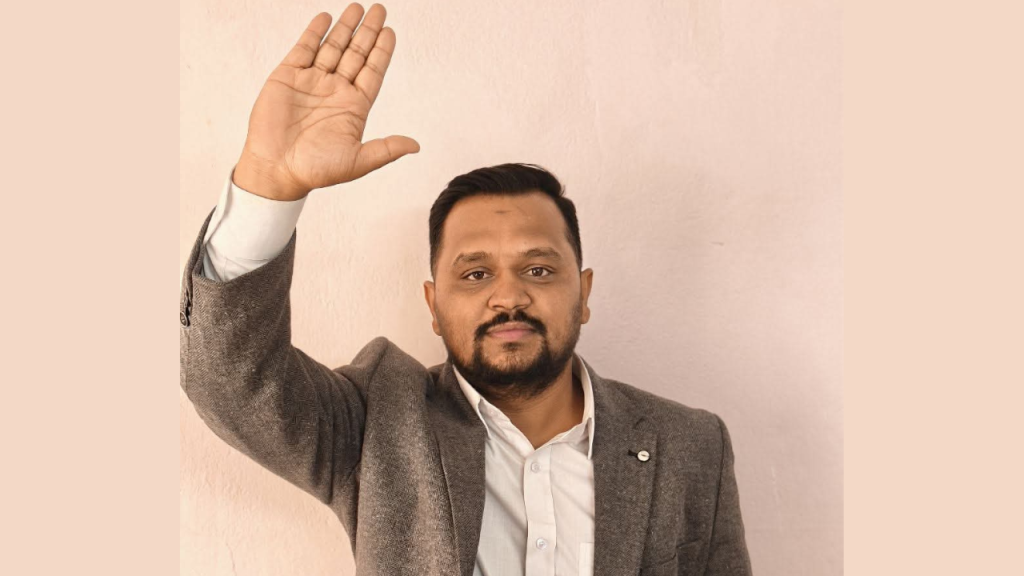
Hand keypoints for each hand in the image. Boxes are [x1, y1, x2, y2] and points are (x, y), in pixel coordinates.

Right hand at [233, 3, 418, 200]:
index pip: (372, 72)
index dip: (382, 52)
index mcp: (354, 107)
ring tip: (357, 7)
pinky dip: (314, 33)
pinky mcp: (288, 77)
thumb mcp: (357, 162)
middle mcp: (335, 90)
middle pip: (356, 54)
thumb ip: (385, 149)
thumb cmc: (315, 170)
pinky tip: (326, 18)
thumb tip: (415, 146)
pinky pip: (304, 49)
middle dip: (368, 32)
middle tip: (379, 9)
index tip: (390, 32)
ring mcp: (312, 82)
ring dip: (345, 28)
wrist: (276, 170)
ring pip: (333, 47)